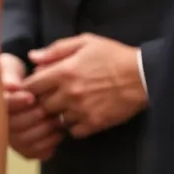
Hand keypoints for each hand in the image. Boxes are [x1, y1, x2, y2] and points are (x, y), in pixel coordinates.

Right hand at [0, 53, 62, 161]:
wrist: (19, 87)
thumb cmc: (13, 74)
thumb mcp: (9, 67)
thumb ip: (10, 75)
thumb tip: (12, 86)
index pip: (3, 106)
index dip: (17, 102)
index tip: (31, 97)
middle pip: (14, 126)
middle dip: (35, 117)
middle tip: (50, 109)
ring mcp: (10, 137)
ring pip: (25, 141)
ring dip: (44, 131)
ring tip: (57, 120)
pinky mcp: (22, 147)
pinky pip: (33, 153)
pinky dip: (48, 146)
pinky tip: (57, 133)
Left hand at [24, 34, 147, 138]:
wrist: (143, 75)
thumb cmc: (113, 55)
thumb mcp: (85, 43)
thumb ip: (56, 49)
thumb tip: (33, 57)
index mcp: (64, 71)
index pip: (31, 86)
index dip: (29, 88)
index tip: (34, 87)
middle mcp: (69, 93)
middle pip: (41, 105)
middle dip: (43, 101)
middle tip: (51, 97)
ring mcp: (82, 110)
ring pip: (56, 119)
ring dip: (59, 114)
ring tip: (68, 106)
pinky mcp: (95, 123)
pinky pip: (73, 131)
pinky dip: (74, 126)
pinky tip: (80, 116)